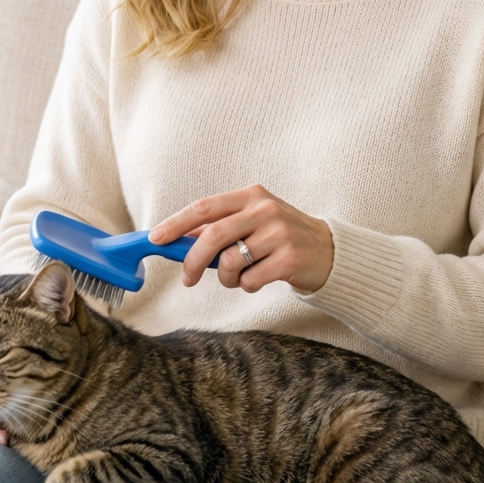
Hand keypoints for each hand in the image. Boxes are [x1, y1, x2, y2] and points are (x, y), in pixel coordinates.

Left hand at [148, 184, 333, 294]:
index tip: (156, 239)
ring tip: (238, 278)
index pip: (204, 207)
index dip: (176, 223)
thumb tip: (177, 239)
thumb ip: (219, 227)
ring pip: (230, 263)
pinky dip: (247, 286)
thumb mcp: (252, 222)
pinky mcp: (290, 258)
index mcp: (250, 196)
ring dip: (226, 278)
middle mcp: (264, 209)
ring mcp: (279, 233)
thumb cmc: (280, 237)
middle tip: (187, 278)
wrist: (328, 252)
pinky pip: (250, 280)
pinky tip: (259, 279)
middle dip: (193, 261)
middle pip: (212, 236)